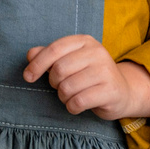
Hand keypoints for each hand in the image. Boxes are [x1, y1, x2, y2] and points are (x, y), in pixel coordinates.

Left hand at [24, 36, 149, 120]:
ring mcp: (106, 71)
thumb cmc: (89, 76)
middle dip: (54, 83)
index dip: (37, 64)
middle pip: (59, 70)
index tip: (28, 76)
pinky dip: (72, 107)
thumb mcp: (70, 61)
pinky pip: (78, 102)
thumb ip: (49, 56)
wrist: (121, 91)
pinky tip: (78, 105)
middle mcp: (97, 53)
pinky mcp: (111, 91)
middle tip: (61, 87)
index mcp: (85, 41)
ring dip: (63, 97)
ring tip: (72, 95)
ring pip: (67, 87)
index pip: (54, 49)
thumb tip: (30, 54)